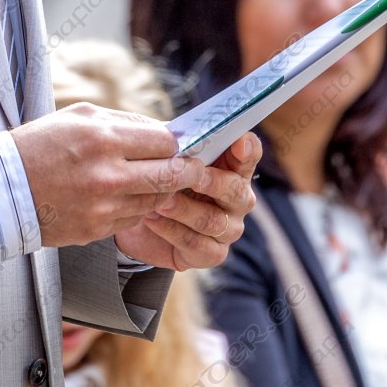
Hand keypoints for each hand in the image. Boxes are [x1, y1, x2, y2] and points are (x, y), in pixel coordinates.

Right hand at [10, 102, 203, 248]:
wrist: (3, 188)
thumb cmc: (41, 145)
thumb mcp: (80, 116)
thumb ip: (125, 122)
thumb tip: (163, 132)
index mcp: (103, 138)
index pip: (164, 142)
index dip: (175, 143)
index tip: (178, 145)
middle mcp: (108, 174)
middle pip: (171, 175)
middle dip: (186, 171)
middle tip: (191, 168)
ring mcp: (104, 206)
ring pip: (156, 200)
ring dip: (160, 190)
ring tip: (149, 180)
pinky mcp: (97, 229)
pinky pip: (134, 218)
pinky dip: (135, 207)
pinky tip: (122, 197)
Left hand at [114, 132, 259, 271]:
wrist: (138, 220)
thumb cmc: (160, 179)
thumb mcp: (166, 157)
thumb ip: (177, 144)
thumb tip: (173, 133)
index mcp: (232, 169)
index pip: (248, 155)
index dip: (247, 149)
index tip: (239, 143)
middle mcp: (237, 200)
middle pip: (237, 191)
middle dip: (214, 183)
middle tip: (193, 176)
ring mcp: (228, 229)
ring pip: (213, 220)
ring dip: (184, 209)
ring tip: (160, 201)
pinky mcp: (212, 254)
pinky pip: (195, 243)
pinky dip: (171, 230)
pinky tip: (151, 218)